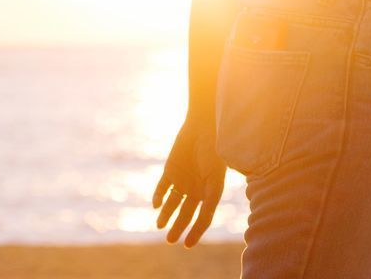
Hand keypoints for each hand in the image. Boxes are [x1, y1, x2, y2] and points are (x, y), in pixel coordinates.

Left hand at [152, 115, 226, 246]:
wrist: (203, 125)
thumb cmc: (213, 151)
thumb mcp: (214, 179)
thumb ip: (210, 199)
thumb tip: (204, 221)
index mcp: (210, 192)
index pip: (203, 217)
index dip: (195, 232)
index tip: (186, 244)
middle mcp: (196, 189)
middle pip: (185, 213)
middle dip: (177, 227)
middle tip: (169, 240)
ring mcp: (182, 180)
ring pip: (172, 203)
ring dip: (165, 215)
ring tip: (159, 225)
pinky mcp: (170, 170)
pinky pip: (162, 187)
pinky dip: (158, 196)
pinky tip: (156, 205)